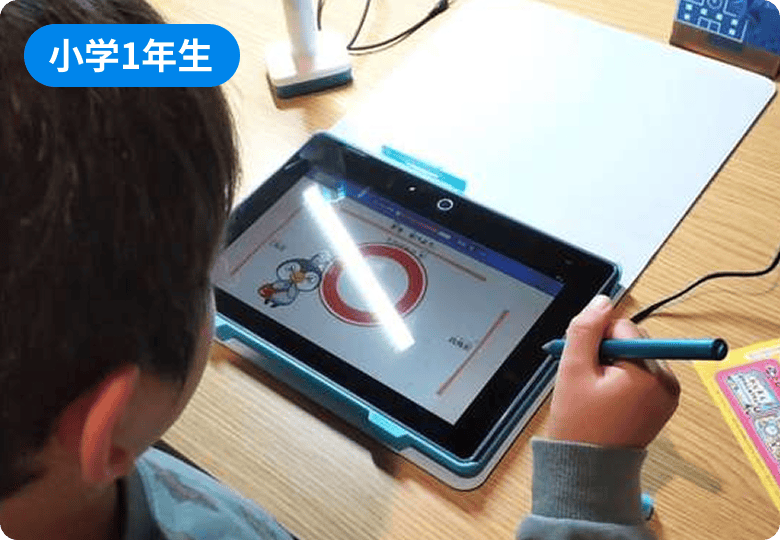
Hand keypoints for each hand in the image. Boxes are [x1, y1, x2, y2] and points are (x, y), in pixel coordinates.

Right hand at [546, 295, 680, 448]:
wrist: (588, 469)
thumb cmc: (579, 424)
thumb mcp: (573, 370)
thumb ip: (586, 330)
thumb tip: (602, 300)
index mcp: (649, 373)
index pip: (623, 328)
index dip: (597, 339)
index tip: (584, 363)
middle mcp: (666, 381)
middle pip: (633, 340)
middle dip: (607, 351)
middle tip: (589, 379)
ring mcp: (667, 394)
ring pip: (636, 355)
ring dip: (614, 364)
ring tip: (597, 391)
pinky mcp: (663, 403)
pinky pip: (642, 373)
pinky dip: (623, 378)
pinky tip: (607, 397)